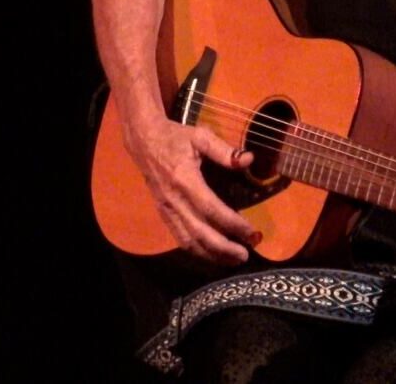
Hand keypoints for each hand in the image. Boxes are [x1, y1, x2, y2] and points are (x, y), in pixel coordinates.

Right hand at [124, 115, 259, 264]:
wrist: (143, 141)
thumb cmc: (175, 137)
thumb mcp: (201, 136)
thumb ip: (224, 150)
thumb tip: (248, 160)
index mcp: (185, 180)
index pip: (212, 209)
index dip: (233, 224)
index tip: (251, 232)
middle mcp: (174, 200)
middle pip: (200, 233)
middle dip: (224, 248)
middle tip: (246, 254)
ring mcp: (167, 209)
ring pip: (189, 241)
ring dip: (211, 255)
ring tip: (233, 260)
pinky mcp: (163, 214)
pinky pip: (180, 238)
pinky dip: (197, 250)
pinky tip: (212, 254)